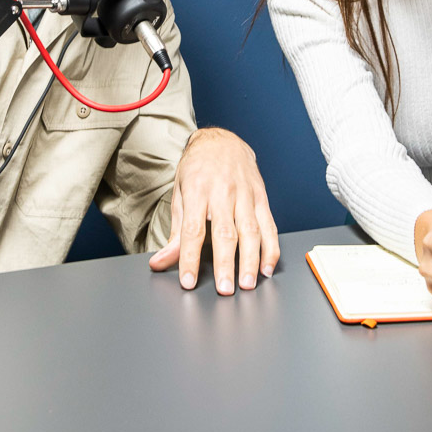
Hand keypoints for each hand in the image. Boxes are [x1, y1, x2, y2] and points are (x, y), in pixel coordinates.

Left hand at [148, 127, 279, 294]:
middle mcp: (223, 192)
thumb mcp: (179, 195)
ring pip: (251, 231)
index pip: (193, 229)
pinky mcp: (262, 197)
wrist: (222, 141)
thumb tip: (161, 262)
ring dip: (251, 260)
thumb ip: (175, 232)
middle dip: (225, 264)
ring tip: (248, 284)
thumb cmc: (197, 169)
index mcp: (197, 190)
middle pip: (225, 232)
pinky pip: (269, 225)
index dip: (190, 257)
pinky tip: (267, 267)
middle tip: (224, 289)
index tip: (189, 281)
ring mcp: (246, 194)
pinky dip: (270, 248)